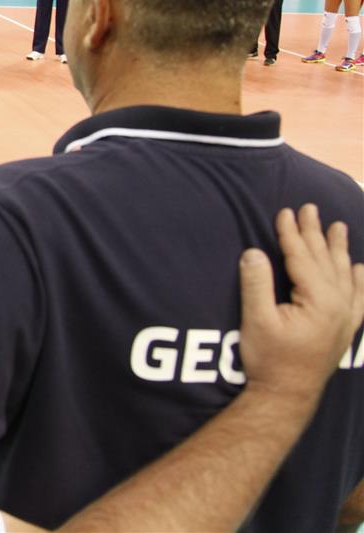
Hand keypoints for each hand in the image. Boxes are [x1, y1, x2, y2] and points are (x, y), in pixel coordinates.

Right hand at [239, 205, 363, 403]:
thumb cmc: (269, 359)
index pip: (304, 258)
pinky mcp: (345, 330)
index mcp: (320, 301)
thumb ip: (256, 283)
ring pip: (344, 275)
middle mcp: (340, 306)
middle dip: (315, 233)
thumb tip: (254, 252)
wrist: (287, 397)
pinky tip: (359, 269)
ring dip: (338, 249)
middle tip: (309, 209)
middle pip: (326, 261)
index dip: (292, 234)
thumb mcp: (256, 320)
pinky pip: (359, 298)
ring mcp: (346, 318)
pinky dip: (360, 281)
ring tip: (337, 226)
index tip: (285, 212)